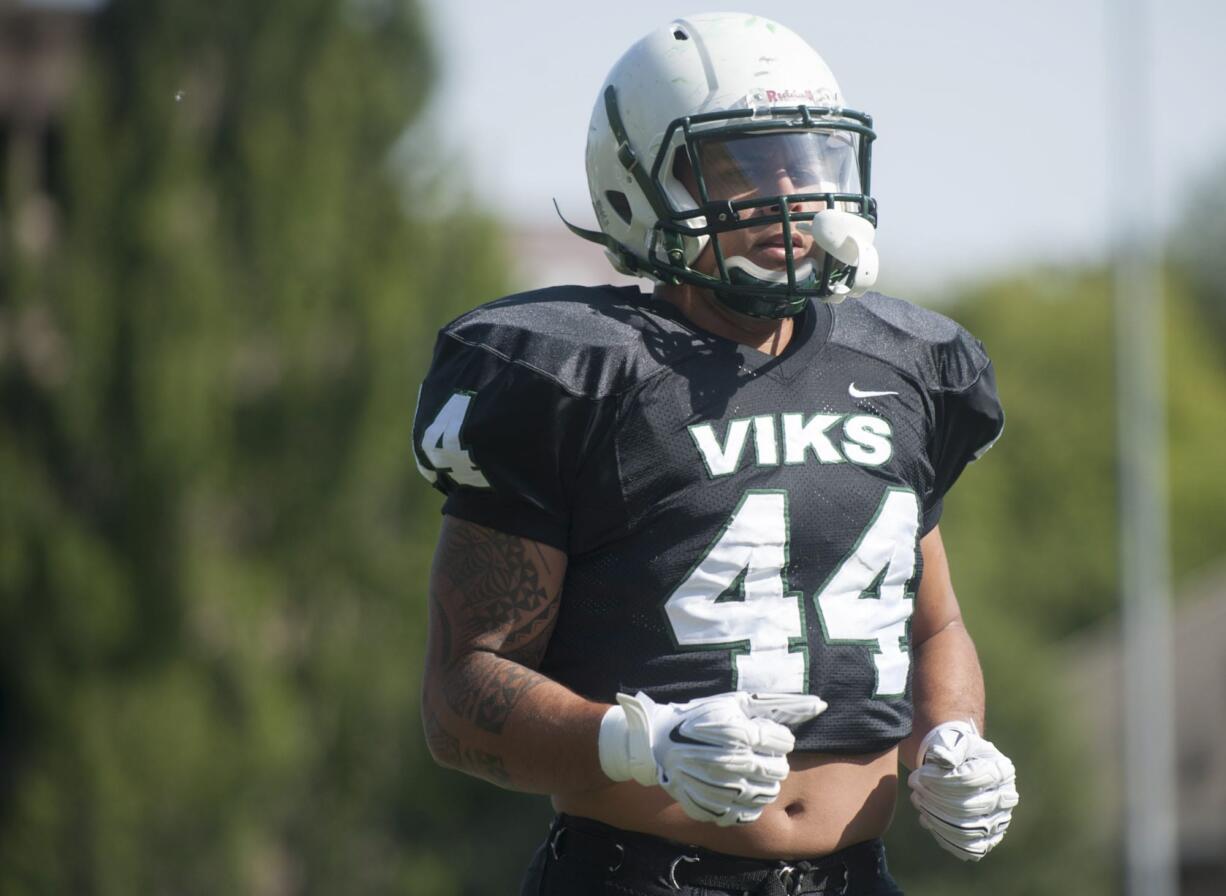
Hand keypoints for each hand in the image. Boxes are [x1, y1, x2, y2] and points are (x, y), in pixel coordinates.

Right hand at [598, 691, 826, 826]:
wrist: (656, 744)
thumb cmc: (700, 718)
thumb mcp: (736, 703)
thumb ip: (780, 705)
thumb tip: (820, 705)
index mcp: (739, 733)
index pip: (783, 742)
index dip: (776, 737)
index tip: (761, 734)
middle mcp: (732, 762)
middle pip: (779, 770)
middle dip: (773, 760)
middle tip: (755, 753)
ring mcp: (721, 788)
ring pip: (766, 794)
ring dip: (762, 782)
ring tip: (746, 770)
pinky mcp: (711, 807)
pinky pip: (744, 813)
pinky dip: (745, 804)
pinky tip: (735, 788)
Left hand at [907, 720, 1017, 860]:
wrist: (961, 766)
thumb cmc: (957, 751)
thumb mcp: (954, 741)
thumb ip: (950, 748)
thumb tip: (944, 758)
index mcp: (1002, 770)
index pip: (970, 780)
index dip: (941, 780)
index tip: (920, 774)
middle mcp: (1006, 797)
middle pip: (967, 807)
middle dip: (934, 799)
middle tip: (915, 788)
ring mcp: (1000, 820)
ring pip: (967, 830)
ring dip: (936, 818)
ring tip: (918, 801)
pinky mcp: (989, 837)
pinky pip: (970, 847)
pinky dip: (945, 838)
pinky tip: (928, 821)